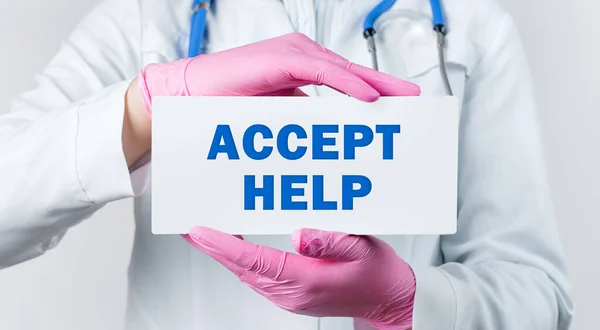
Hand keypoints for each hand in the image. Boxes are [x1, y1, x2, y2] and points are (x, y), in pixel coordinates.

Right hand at [122, 32, 420, 166]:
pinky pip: (322, 72)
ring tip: (403, 103)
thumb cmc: (223, 112)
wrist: (185, 101)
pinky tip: (370, 98)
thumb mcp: (274, 121)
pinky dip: (348, 85)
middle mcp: (299, 58)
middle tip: (415, 104)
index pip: (346, 82)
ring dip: (375, 88)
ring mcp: (292, 55)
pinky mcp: (281, 60)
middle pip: (353, 75)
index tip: (400, 109)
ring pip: (343, 71)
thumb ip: (299, 125)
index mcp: (299, 72)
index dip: (375, 93)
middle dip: (387, 89)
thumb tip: (321, 143)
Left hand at [184, 227, 415, 329]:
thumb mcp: (362, 248)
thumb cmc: (377, 275)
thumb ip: (331, 239)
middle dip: (213, 247)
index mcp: (305, 282)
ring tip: (205, 233)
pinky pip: (258, 276)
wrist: (388, 301)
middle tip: (189, 227)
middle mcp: (291, 293)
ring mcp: (289, 296)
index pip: (253, 261)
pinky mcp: (292, 293)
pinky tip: (235, 246)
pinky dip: (240, 260)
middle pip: (241, 268)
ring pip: (246, 273)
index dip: (223, 246)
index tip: (199, 232)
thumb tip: (298, 234)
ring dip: (224, 253)